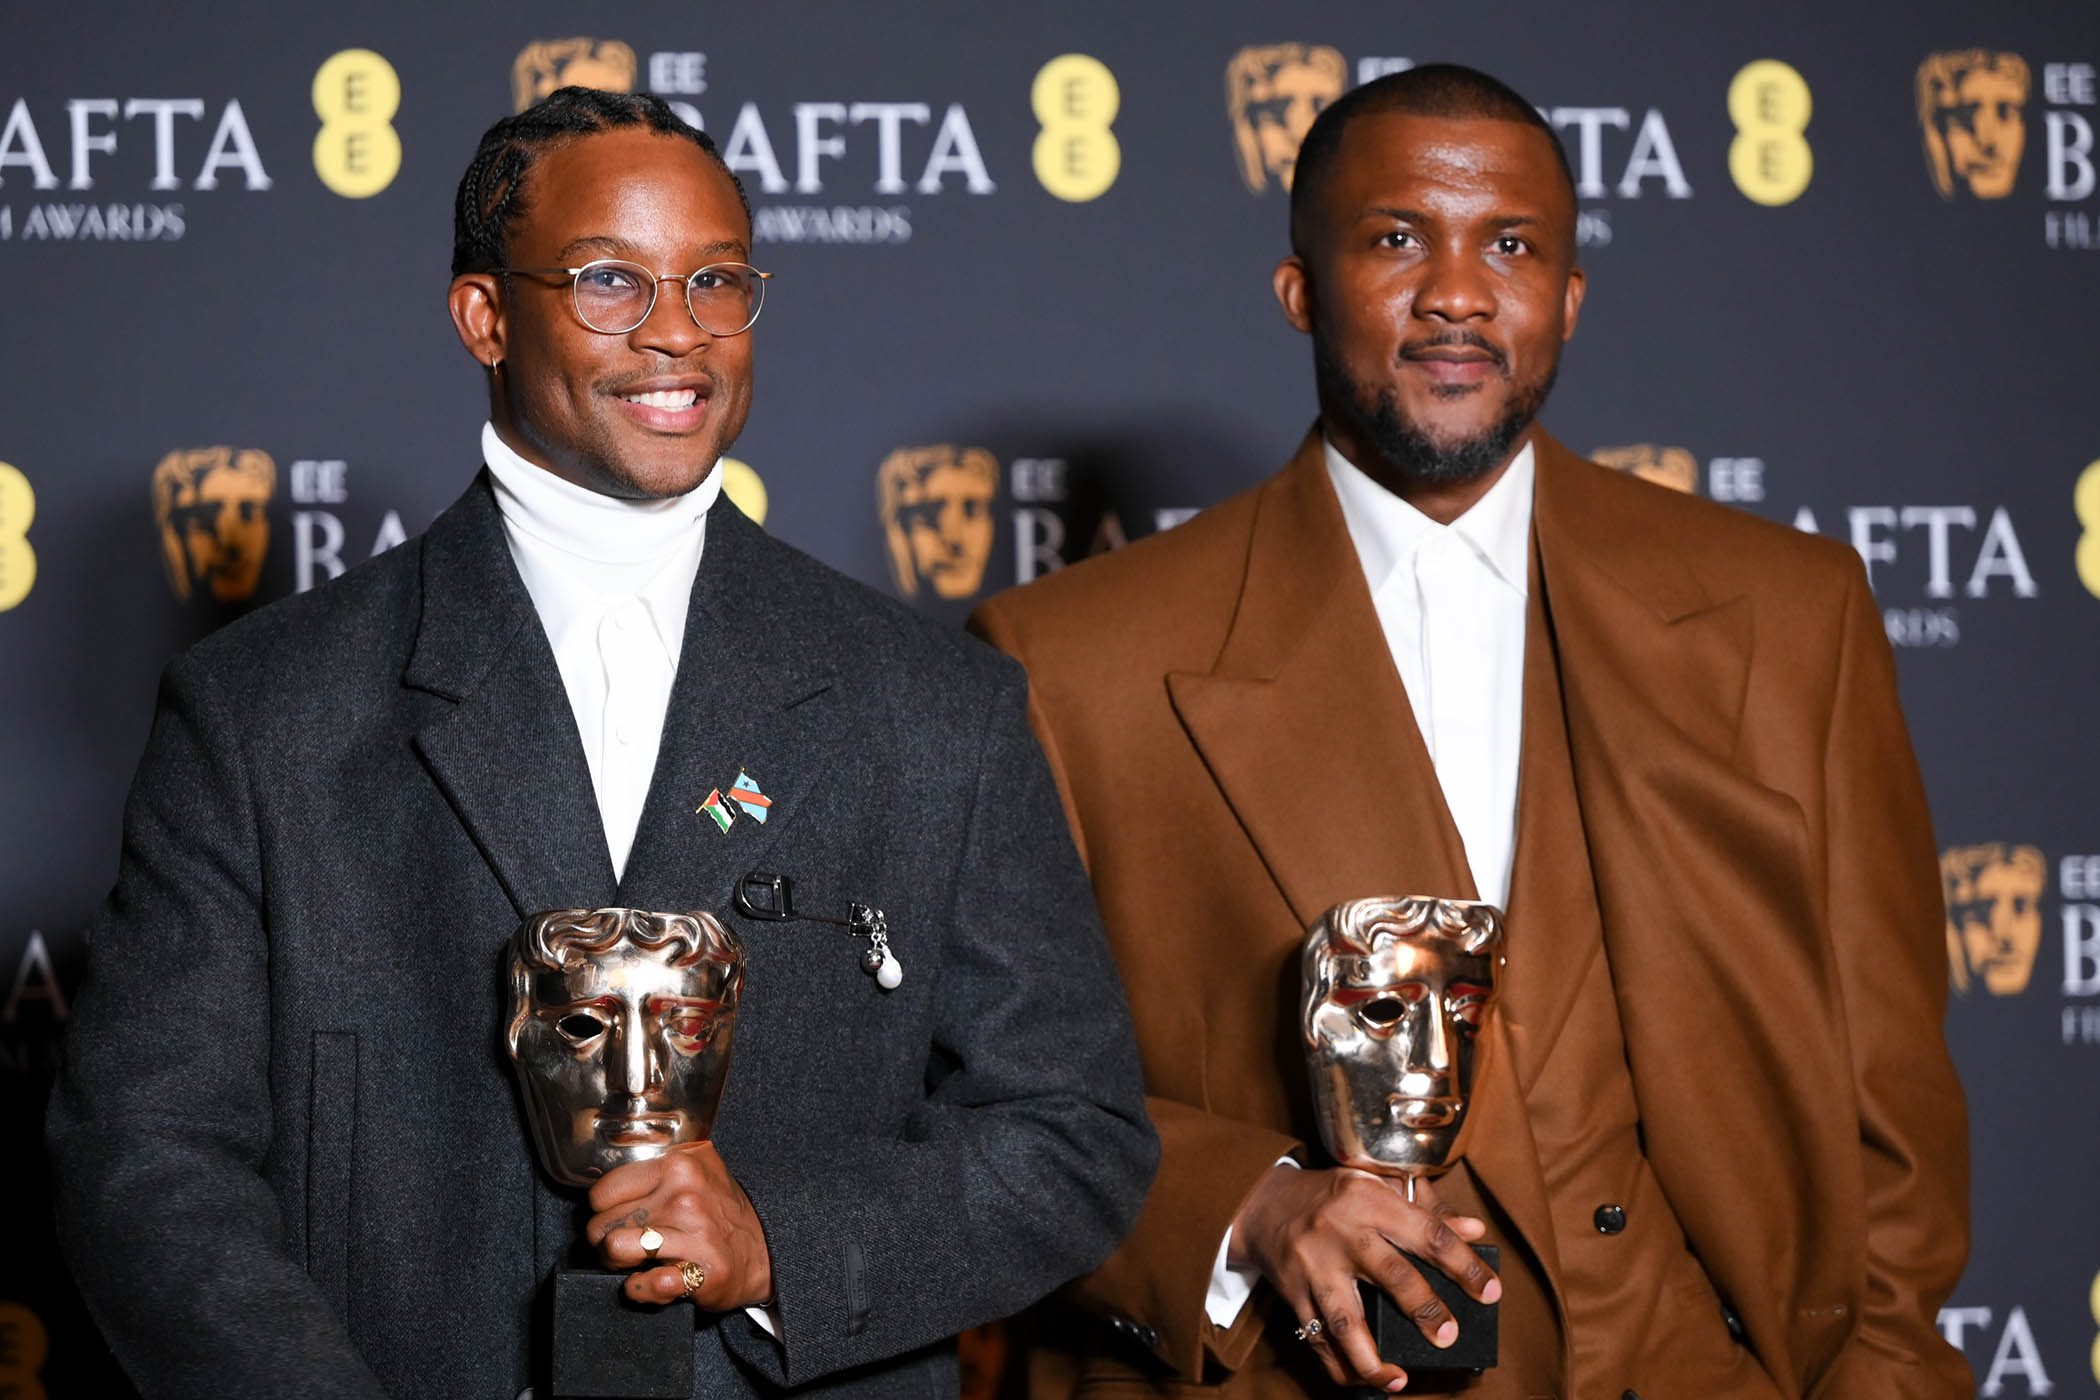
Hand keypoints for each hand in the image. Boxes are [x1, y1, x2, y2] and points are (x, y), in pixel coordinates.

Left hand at [586, 1142, 773, 1309]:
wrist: (765, 1248)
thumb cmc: (719, 1210)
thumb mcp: (695, 1167)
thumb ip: (655, 1166)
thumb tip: (605, 1182)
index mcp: (678, 1166)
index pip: (602, 1192)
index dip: (603, 1211)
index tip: (618, 1218)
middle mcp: (686, 1197)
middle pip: (602, 1224)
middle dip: (604, 1241)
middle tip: (626, 1244)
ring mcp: (695, 1235)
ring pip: (614, 1249)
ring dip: (617, 1264)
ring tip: (633, 1262)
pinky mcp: (702, 1273)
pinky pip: (645, 1285)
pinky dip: (640, 1289)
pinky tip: (652, 1281)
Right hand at [1228, 1165, 1499, 1391]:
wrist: (1263, 1205)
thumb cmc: (1332, 1195)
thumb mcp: (1376, 1184)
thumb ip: (1425, 1208)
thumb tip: (1473, 1229)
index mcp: (1368, 1200)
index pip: (1425, 1233)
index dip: (1462, 1263)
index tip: (1490, 1291)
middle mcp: (1341, 1233)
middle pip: (1388, 1274)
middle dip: (1422, 1308)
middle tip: (1448, 1336)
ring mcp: (1314, 1267)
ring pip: (1345, 1318)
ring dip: (1372, 1356)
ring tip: (1399, 1380)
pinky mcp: (1294, 1294)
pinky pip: (1317, 1338)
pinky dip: (1340, 1366)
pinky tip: (1364, 1379)